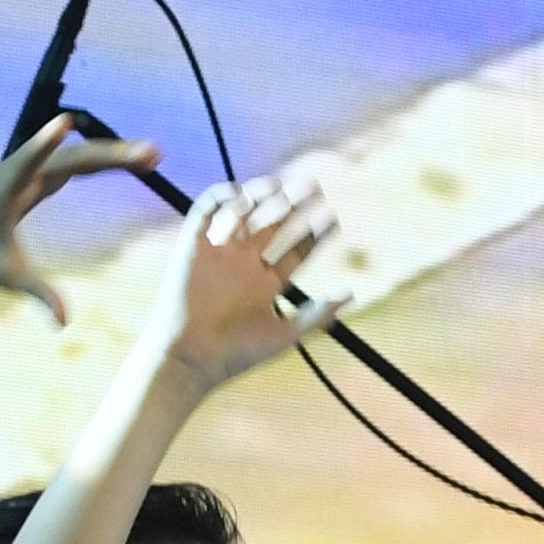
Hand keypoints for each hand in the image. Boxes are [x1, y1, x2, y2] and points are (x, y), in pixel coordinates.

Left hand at [0, 117, 163, 323]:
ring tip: (151, 157)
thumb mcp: (0, 276)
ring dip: (111, 155)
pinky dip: (98, 162)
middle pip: (69, 158)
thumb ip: (36, 293)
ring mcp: (26, 175)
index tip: (64, 122)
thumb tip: (64, 322)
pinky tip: (123, 161)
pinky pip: (70, 165)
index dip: (44, 144)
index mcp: (5, 193)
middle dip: (111, 155)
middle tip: (152, 154)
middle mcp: (17, 176)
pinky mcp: (30, 180)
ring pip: (73, 157)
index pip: (29, 164)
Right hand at [156, 176, 341, 381]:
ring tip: (281, 187)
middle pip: (273, 227)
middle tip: (312, 187)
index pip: (295, 252)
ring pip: (243, 215)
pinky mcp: (192, 246)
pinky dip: (220, 199)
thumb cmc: (239, 352)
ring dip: (260, 198)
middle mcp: (245, 265)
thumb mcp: (288, 333)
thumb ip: (319, 313)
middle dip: (293, 208)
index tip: (332, 219)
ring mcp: (220, 254)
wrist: (192, 356)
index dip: (314, 235)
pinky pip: (205, 213)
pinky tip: (243, 196)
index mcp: (268, 284)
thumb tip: (351, 293)